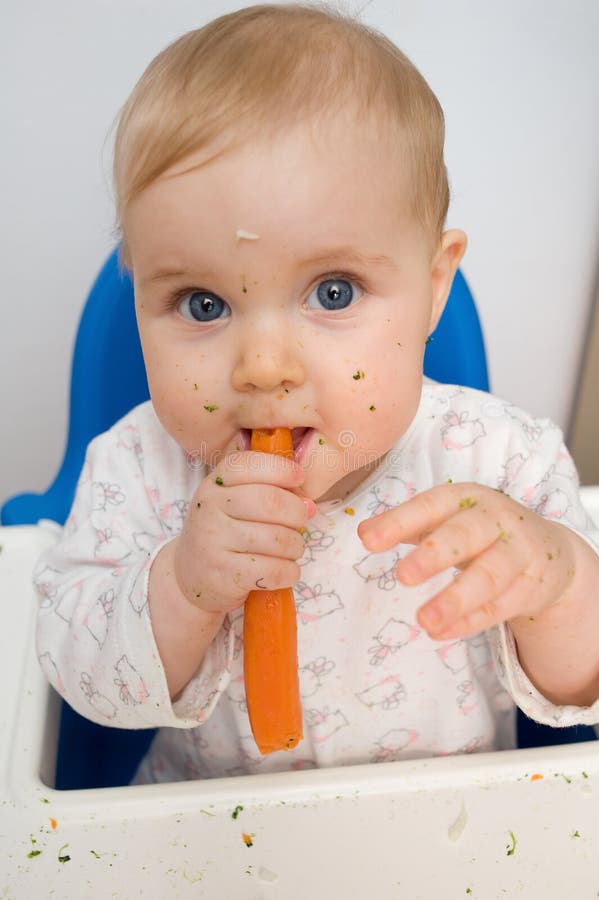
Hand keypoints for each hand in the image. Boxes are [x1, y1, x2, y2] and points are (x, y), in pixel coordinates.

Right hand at [173, 450, 312, 613]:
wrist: (190, 576)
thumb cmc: (224, 534)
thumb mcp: (233, 503)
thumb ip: (269, 492)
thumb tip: (308, 505)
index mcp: (215, 485)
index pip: (248, 464)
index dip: (281, 469)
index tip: (299, 478)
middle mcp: (209, 508)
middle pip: (270, 501)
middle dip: (296, 512)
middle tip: (301, 521)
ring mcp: (213, 541)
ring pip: (276, 538)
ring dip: (295, 546)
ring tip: (291, 549)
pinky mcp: (222, 575)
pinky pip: (273, 570)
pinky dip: (290, 572)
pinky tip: (287, 571)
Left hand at [358, 482, 576, 640]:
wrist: (550, 552)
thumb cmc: (482, 531)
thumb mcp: (448, 519)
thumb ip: (409, 525)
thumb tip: (364, 533)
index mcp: (465, 498)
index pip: (430, 505)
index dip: (399, 522)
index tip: (368, 541)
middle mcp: (494, 519)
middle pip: (465, 535)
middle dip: (434, 555)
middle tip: (402, 577)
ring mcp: (518, 552)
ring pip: (489, 575)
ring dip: (456, 599)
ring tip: (424, 620)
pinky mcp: (531, 586)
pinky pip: (501, 606)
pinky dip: (470, 621)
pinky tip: (441, 632)